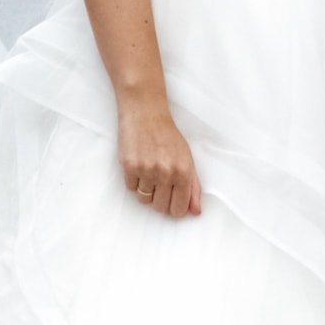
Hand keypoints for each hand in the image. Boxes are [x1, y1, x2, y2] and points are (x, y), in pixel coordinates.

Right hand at [116, 84, 202, 220]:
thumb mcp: (186, 159)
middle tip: (158, 183)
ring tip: (148, 171)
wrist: (146, 114)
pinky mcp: (130, 166)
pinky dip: (133, 180)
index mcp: (184, 172)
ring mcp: (147, 170)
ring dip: (145, 189)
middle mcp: (167, 173)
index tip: (170, 201)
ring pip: (143, 199)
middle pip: (160, 207)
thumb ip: (193, 187)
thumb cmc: (167, 136)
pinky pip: (130, 188)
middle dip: (158, 200)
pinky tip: (138, 164)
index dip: (173, 208)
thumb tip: (195, 211)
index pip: (178, 209)